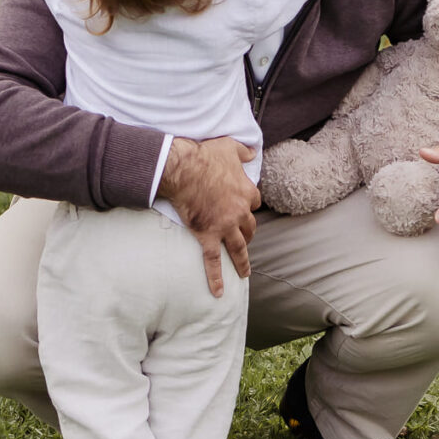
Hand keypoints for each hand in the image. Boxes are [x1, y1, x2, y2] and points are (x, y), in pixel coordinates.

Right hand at [158, 136, 260, 296]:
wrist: (184, 169)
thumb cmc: (205, 156)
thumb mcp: (230, 146)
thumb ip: (243, 150)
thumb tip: (253, 152)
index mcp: (246, 191)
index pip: (254, 201)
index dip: (248, 203)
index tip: (242, 205)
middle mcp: (239, 212)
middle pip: (249, 227)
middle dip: (248, 233)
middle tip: (244, 239)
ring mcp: (225, 226)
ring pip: (239, 247)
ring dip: (242, 261)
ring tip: (245, 272)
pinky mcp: (208, 236)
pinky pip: (214, 261)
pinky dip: (216, 278)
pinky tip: (219, 292)